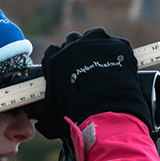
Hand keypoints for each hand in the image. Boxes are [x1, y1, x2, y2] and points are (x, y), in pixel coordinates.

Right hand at [35, 28, 150, 139]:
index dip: (59, 60)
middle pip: (71, 40)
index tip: (65, 68)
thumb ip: (45, 115)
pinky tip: (118, 64)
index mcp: (54, 61)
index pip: (52, 52)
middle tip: (83, 65)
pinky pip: (114, 44)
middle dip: (76, 50)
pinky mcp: (115, 44)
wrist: (106, 107)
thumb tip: (41, 123)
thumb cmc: (76, 113)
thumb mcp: (53, 118)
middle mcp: (72, 47)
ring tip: (101, 61)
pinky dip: (116, 51)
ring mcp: (95, 42)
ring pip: (92, 36)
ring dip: (95, 45)